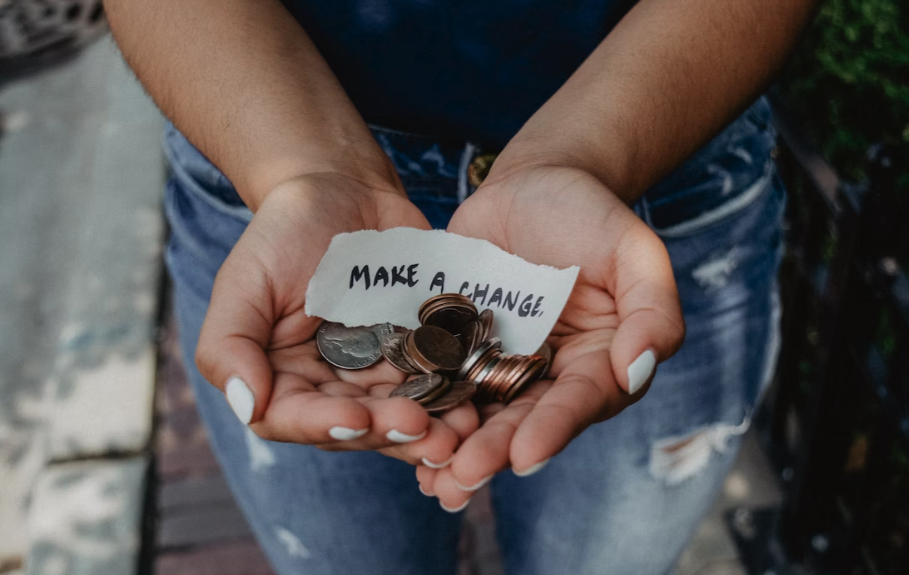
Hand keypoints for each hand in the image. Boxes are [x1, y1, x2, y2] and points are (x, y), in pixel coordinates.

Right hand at [195, 173, 478, 465]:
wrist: (343, 189)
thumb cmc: (283, 232)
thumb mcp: (244, 281)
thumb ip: (229, 345)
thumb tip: (247, 405)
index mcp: (282, 378)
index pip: (295, 418)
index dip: (326, 425)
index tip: (358, 419)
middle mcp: (331, 386)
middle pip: (358, 426)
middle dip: (389, 432)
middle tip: (424, 430)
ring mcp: (379, 372)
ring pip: (403, 413)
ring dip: (432, 428)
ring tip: (460, 431)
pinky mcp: (419, 352)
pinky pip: (438, 381)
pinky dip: (456, 395)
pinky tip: (477, 402)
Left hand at [420, 165, 684, 507]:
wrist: (533, 183)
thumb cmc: (591, 214)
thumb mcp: (634, 251)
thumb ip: (652, 309)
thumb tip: (638, 370)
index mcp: (598, 362)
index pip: (579, 401)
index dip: (554, 429)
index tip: (525, 455)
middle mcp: (549, 375)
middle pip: (524, 420)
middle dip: (494, 451)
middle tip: (463, 476)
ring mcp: (500, 363)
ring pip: (479, 413)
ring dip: (455, 447)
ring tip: (431, 478)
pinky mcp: (458, 347)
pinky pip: (440, 381)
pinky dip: (423, 408)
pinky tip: (398, 435)